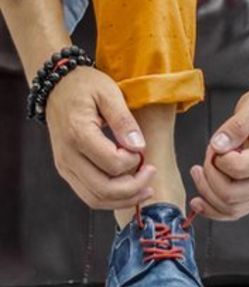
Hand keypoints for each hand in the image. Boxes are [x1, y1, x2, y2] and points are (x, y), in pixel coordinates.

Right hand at [45, 66, 154, 208]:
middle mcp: (67, 156)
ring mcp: (65, 166)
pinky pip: (89, 195)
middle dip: (134, 188)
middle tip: (152, 173)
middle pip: (104, 189)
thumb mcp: (109, 93)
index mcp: (78, 134)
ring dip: (124, 199)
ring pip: (95, 199)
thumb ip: (124, 121)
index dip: (134, 162)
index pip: (112, 164)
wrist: (57, 87)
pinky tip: (130, 189)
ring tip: (146, 188)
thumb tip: (138, 147)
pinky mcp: (67, 171)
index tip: (142, 149)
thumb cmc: (86, 86)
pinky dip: (112, 198)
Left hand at [188, 88, 248, 219]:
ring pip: (230, 208)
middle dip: (209, 176)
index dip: (217, 158)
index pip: (237, 169)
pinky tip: (199, 201)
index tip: (217, 143)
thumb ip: (236, 126)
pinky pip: (233, 212)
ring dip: (207, 193)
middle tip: (208, 156)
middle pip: (231, 194)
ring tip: (200, 171)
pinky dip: (213, 210)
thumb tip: (219, 146)